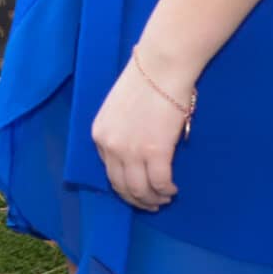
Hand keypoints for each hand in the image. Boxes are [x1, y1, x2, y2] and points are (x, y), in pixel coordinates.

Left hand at [93, 57, 192, 209]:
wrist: (160, 69)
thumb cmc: (144, 84)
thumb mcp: (119, 111)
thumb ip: (122, 133)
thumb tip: (137, 152)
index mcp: (99, 135)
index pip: (108, 171)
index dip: (124, 185)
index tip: (137, 189)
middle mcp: (110, 146)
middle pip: (121, 186)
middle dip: (137, 200)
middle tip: (151, 204)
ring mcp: (131, 151)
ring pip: (139, 190)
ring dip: (153, 200)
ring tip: (164, 199)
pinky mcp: (155, 152)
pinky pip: (160, 183)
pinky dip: (166, 191)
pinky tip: (173, 190)